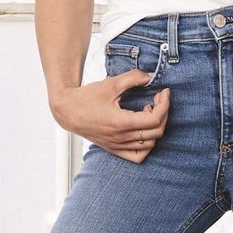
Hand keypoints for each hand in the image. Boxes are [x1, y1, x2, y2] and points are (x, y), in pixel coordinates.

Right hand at [51, 70, 170, 163]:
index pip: (154, 120)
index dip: (165, 105)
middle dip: (163, 113)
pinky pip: (137, 156)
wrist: (68, 111)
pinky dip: (146, 145)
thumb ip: (134, 78)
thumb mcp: (112, 83)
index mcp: (120, 123)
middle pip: (156, 132)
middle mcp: (120, 138)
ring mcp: (116, 146)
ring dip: (155, 128)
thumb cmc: (87, 97)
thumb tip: (151, 76)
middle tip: (157, 99)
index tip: (163, 92)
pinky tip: (142, 129)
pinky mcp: (113, 149)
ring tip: (147, 112)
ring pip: (149, 145)